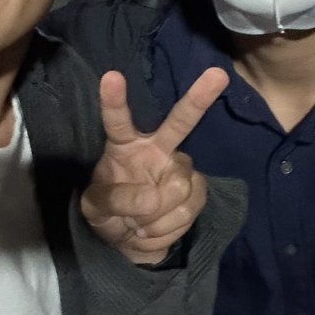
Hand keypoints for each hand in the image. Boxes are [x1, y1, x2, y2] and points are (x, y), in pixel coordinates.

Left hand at [81, 67, 227, 264]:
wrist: (129, 240)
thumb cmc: (108, 213)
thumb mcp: (96, 208)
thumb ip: (116, 199)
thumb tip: (152, 198)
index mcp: (124, 144)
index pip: (118, 120)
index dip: (114, 100)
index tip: (110, 76)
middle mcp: (157, 148)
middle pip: (180, 121)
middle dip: (199, 98)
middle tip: (218, 75)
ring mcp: (179, 168)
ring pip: (178, 187)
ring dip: (155, 216)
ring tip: (139, 223)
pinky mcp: (197, 190)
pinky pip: (188, 209)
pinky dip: (168, 227)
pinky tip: (155, 227)